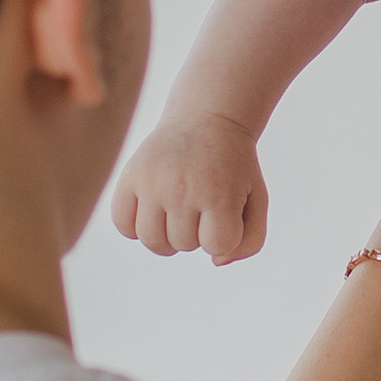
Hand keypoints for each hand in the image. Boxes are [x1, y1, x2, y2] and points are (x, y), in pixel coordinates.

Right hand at [110, 109, 266, 263]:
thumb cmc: (233, 167)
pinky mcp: (130, 176)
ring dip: (168, 235)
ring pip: (152, 241)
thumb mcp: (257, 199)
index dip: (223, 235)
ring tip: (179, 213)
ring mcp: (152, 183)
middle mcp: (182, 188)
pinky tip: (154, 210)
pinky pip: (123, 225)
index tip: (226, 211)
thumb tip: (215, 261)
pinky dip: (136, 226)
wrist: (206, 119)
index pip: (216, 246)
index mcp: (218, 194)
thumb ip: (250, 242)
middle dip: (197, 231)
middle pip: (184, 245)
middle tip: (202, 202)